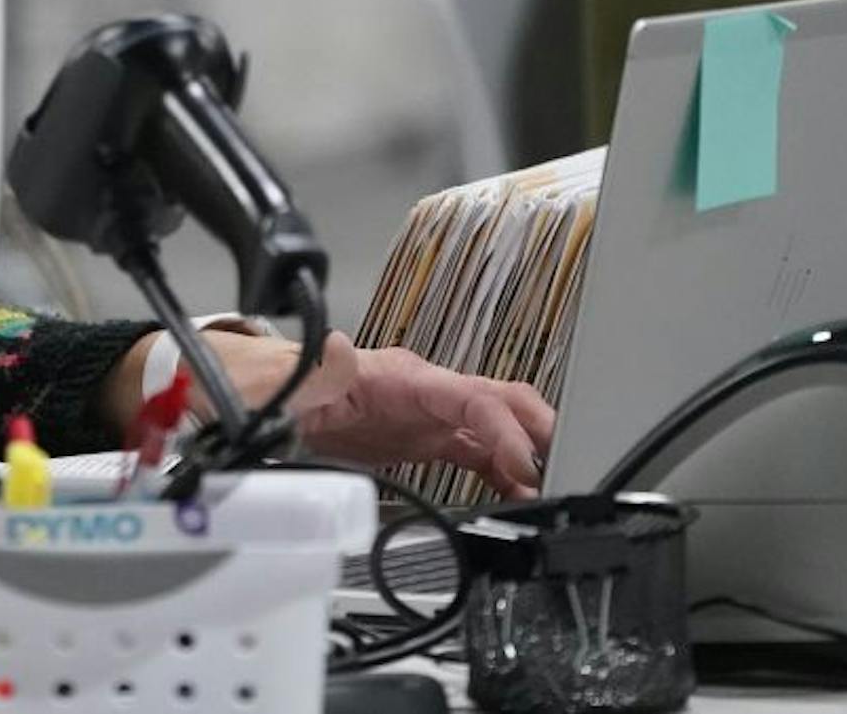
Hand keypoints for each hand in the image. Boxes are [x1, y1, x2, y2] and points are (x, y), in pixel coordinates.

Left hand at [289, 337, 553, 499]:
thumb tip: (337, 350)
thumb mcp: (306, 383)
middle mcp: (431, 393)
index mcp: (408, 378)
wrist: (280, 400)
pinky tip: (517, 496)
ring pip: (500, 430)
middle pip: (504, 402)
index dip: (506, 430)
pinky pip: (479, 454)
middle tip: (566, 471)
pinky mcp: (429, 439)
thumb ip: (323, 370)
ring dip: (528, 458)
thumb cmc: (295, 386)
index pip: (474, 397)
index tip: (525, 465)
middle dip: (541, 432)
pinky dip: (505, 474)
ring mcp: (434, 416)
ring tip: (547, 493)